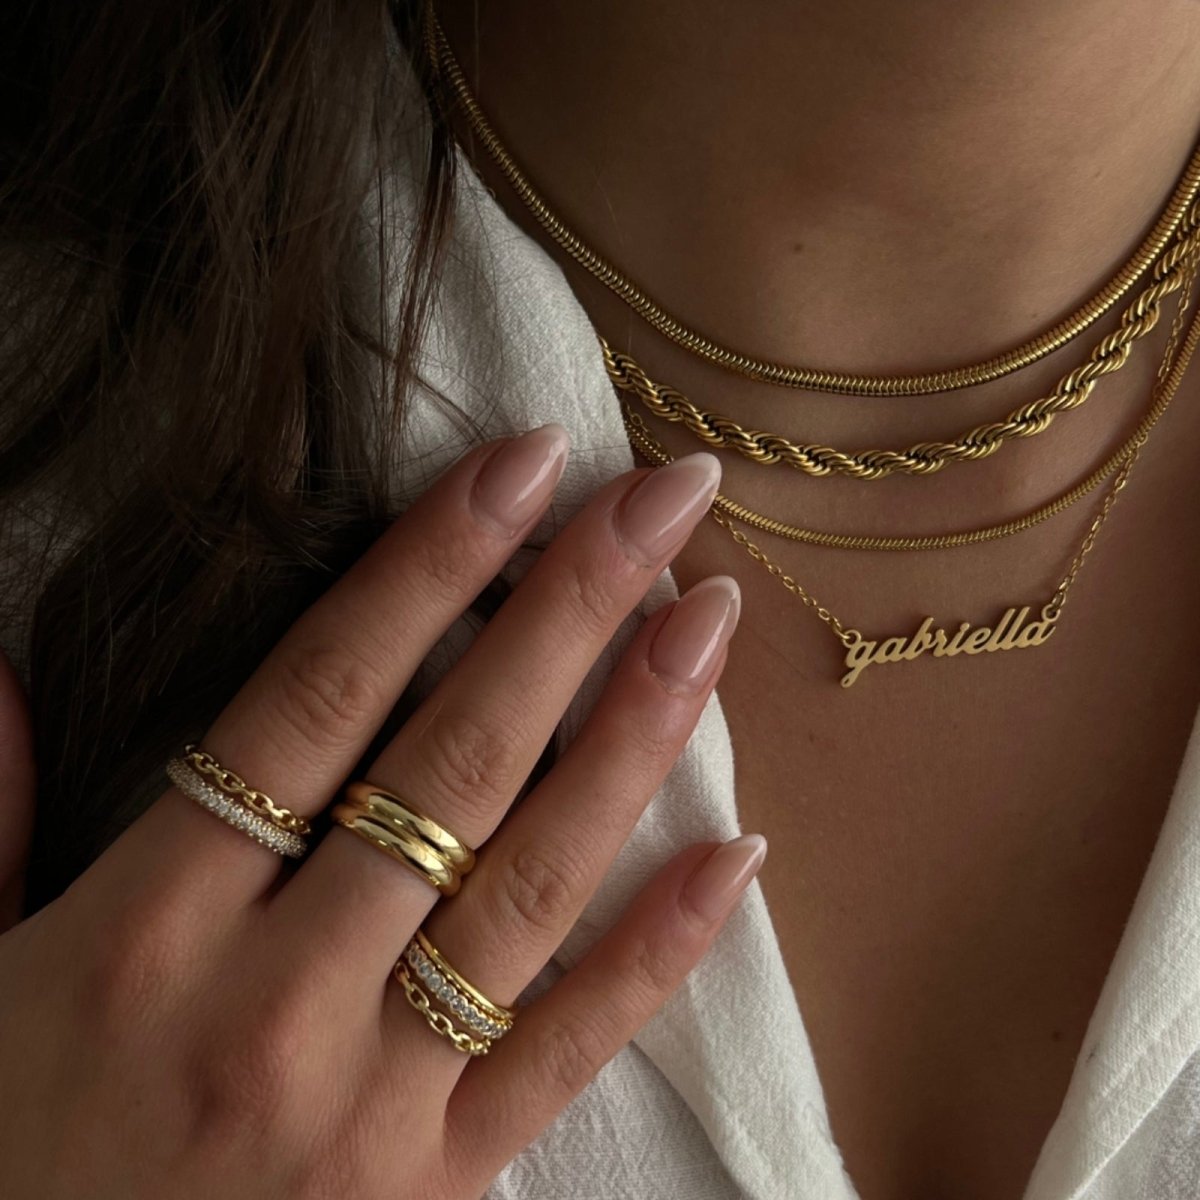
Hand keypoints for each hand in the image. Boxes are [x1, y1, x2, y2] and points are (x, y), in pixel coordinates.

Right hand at [0, 425, 761, 1199]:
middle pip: (454, 759)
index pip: (317, 694)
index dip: (429, 564)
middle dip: (569, 608)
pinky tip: (736, 852)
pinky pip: (565, 1053)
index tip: (523, 464)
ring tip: (709, 621)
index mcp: (143, 929)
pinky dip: (658, 951)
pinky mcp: (431, 1189)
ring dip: (635, 738)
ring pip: (530, 883)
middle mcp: (271, 998)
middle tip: (663, 499)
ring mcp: (366, 1103)